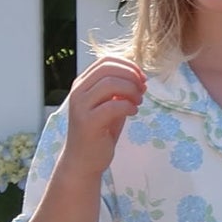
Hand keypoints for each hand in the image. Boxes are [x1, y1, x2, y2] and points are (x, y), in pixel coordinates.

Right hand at [60, 53, 145, 170]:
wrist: (83, 161)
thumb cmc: (99, 132)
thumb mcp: (110, 105)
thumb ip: (120, 90)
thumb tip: (140, 77)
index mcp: (82, 84)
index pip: (106, 60)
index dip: (128, 65)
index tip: (142, 78)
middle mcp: (78, 92)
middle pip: (109, 69)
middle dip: (132, 76)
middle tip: (143, 90)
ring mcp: (81, 107)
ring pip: (111, 84)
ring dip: (131, 90)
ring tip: (138, 102)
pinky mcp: (88, 122)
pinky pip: (113, 105)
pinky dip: (128, 106)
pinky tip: (132, 113)